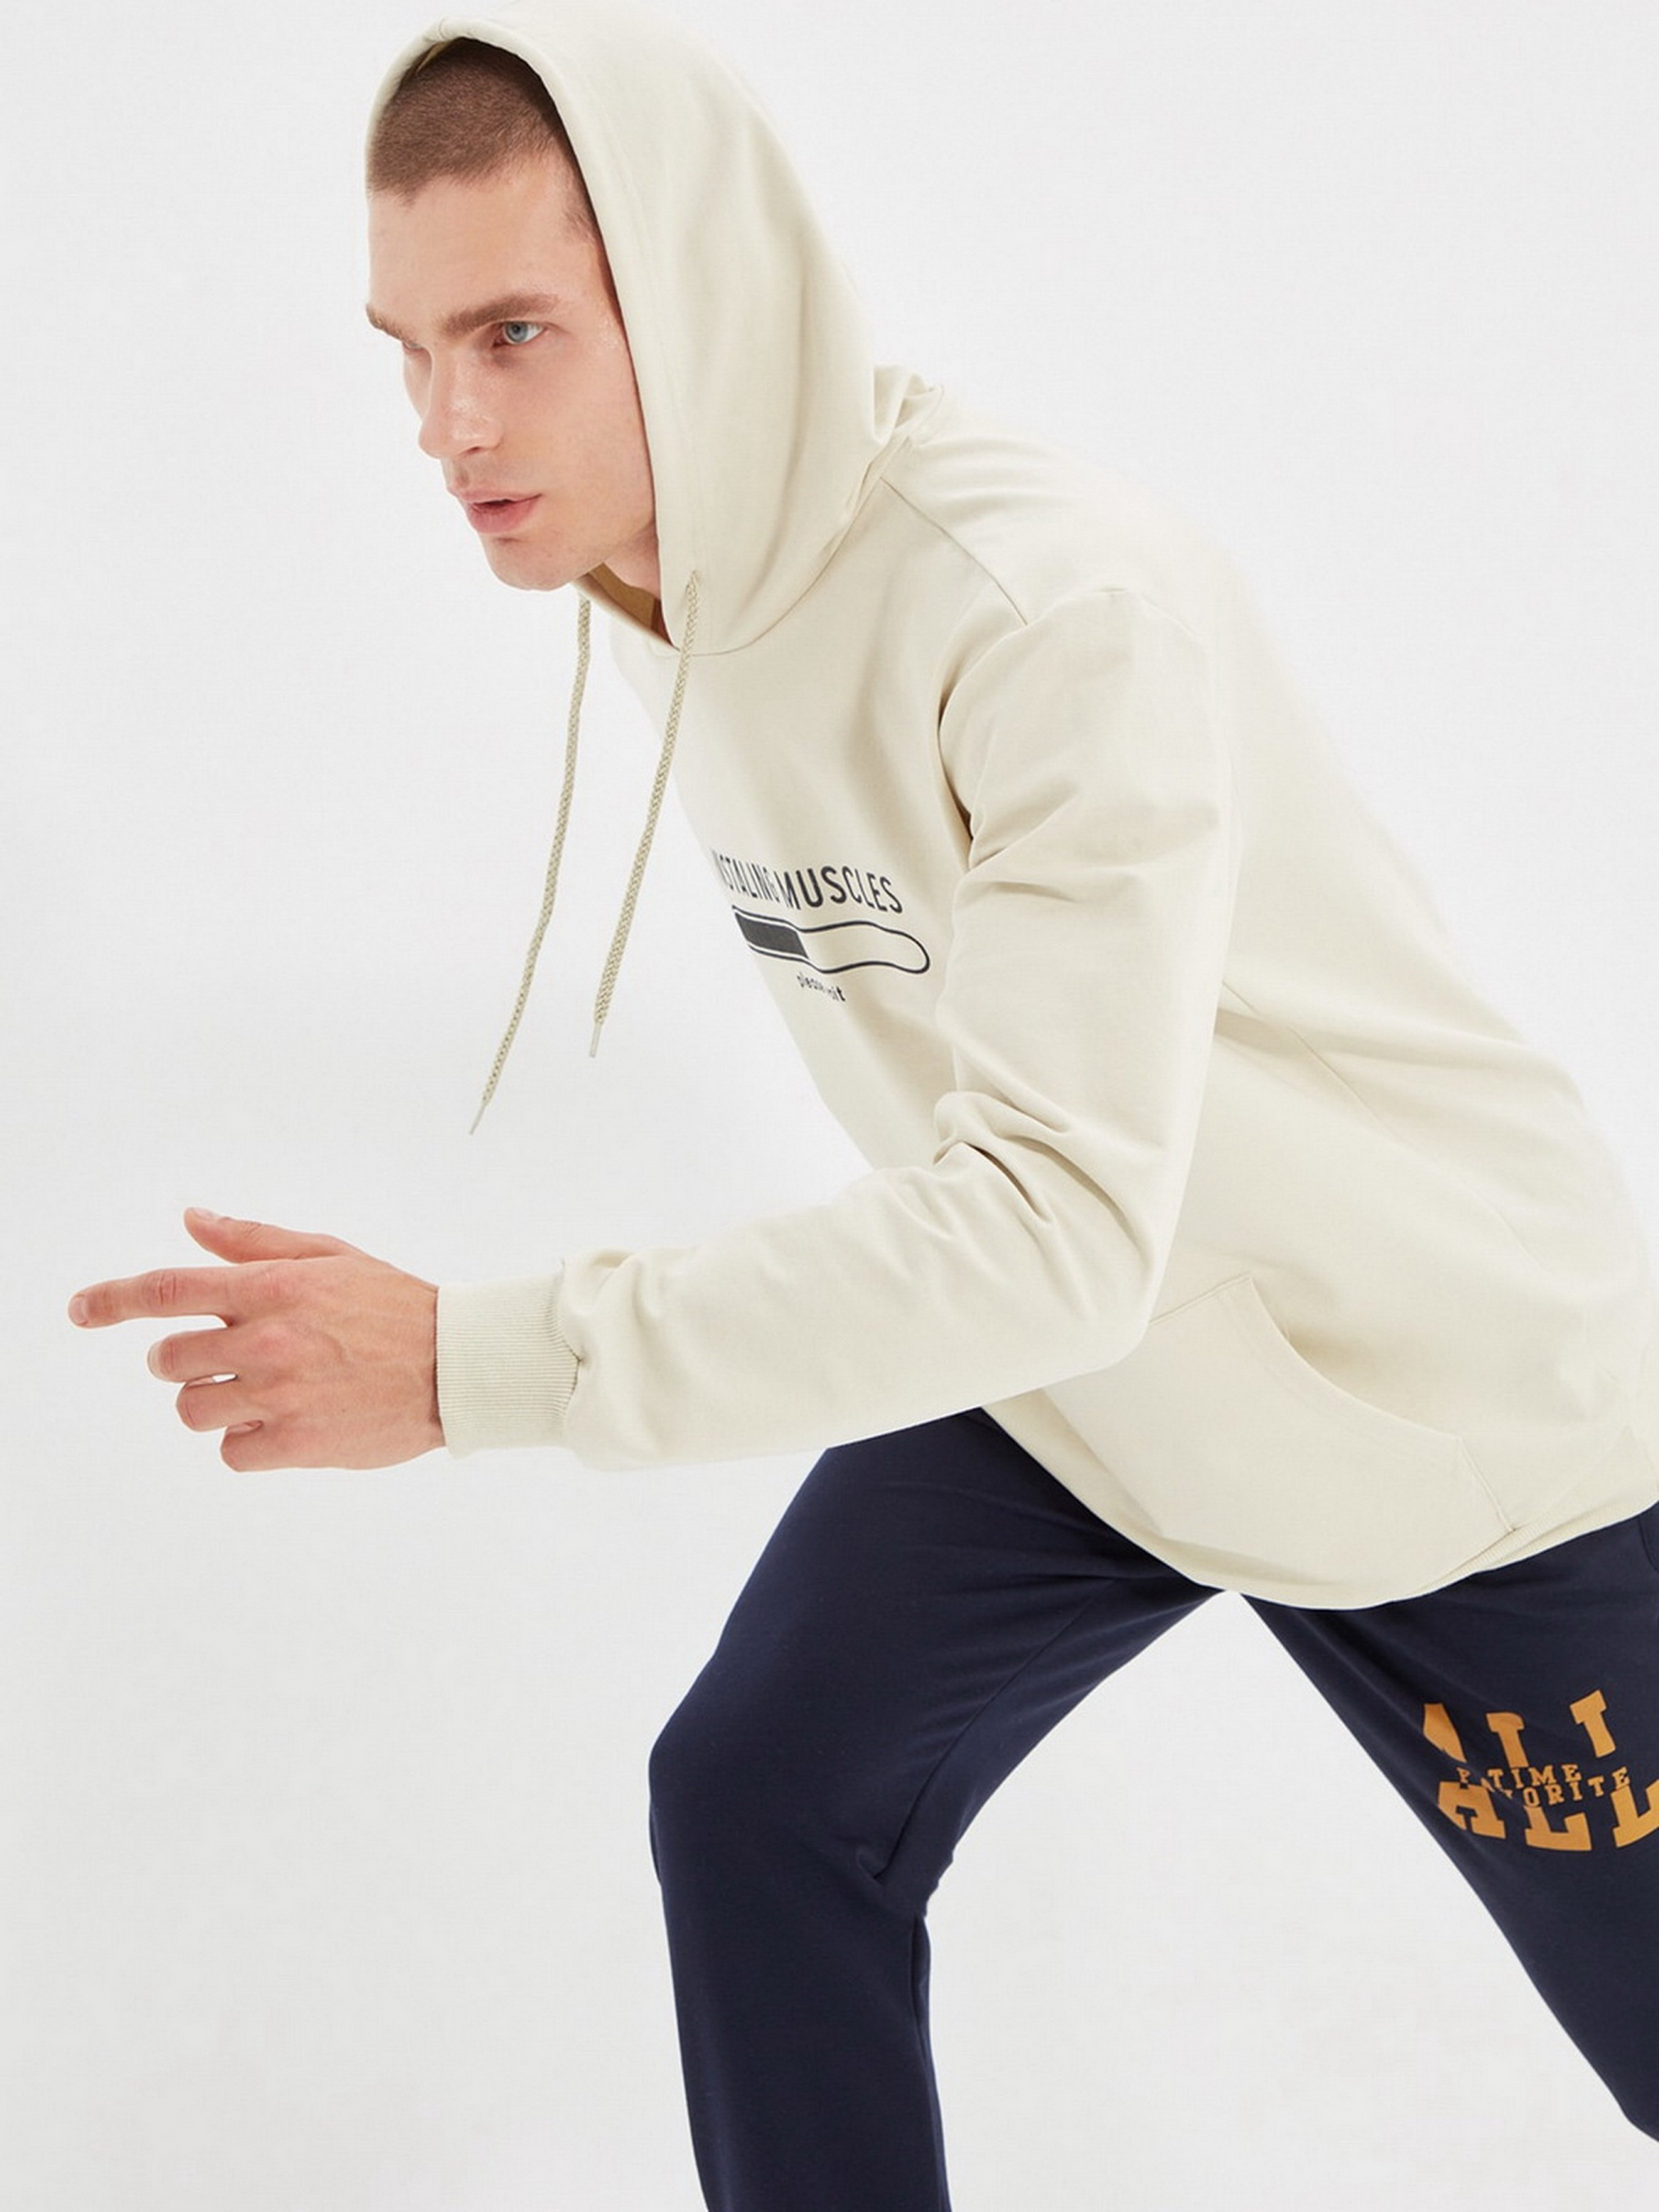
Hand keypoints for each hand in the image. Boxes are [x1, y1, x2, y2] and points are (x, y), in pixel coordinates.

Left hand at [68, 1209, 444, 1470]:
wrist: (456, 1366)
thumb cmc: (395, 1307)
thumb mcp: (328, 1256)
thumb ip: (254, 1241)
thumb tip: (193, 1221)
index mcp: (274, 1287)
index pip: (168, 1290)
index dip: (112, 1300)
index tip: (81, 1309)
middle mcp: (269, 1339)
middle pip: (169, 1359)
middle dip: (182, 1358)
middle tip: (222, 1357)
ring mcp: (281, 1394)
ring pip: (193, 1408)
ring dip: (214, 1400)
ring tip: (259, 1391)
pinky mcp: (297, 1442)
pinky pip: (231, 1451)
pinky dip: (247, 1440)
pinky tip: (283, 1421)